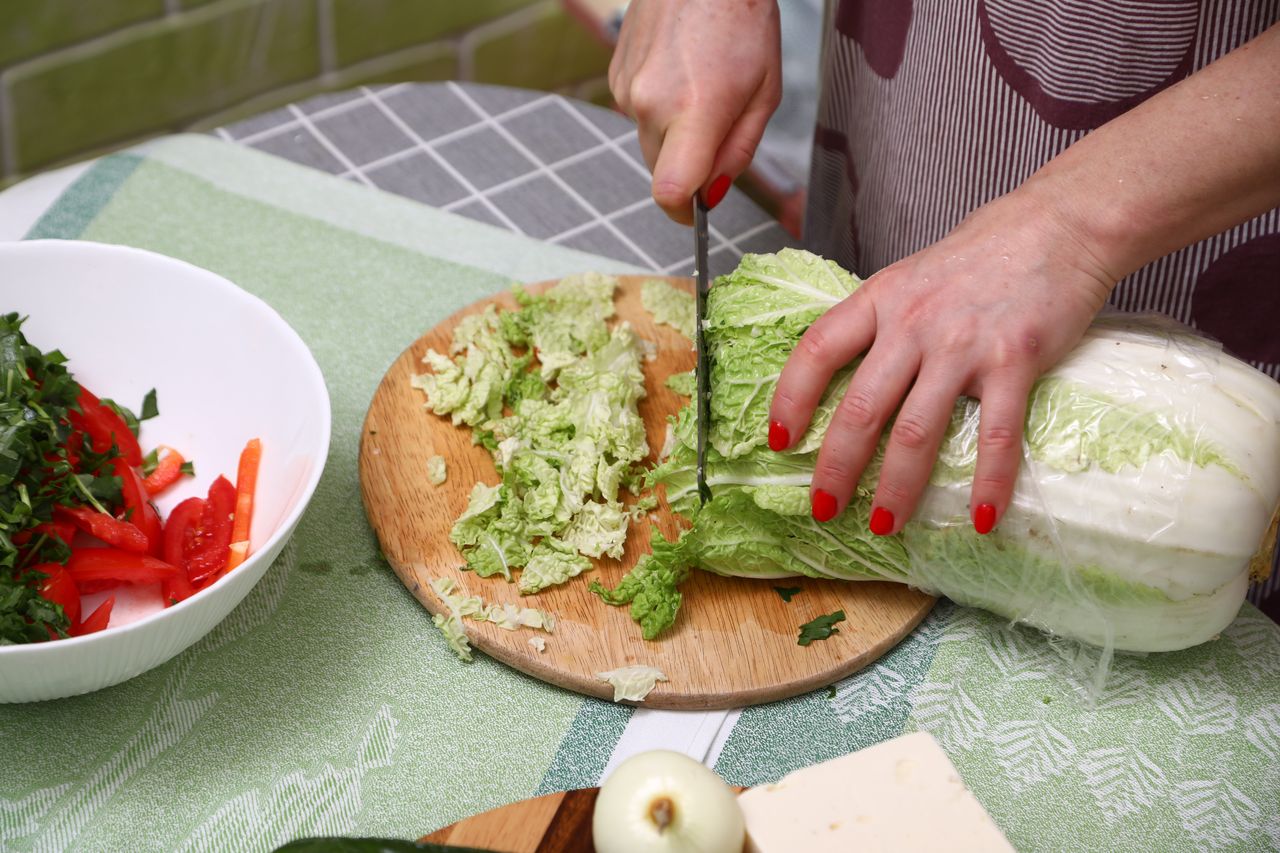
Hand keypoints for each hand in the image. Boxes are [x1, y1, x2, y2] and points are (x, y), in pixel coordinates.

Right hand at [609, 0, 781, 223]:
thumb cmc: (741, 19)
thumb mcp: (764, 93)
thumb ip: (738, 152)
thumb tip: (713, 195)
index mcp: (694, 111)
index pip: (671, 192)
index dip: (684, 213)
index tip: (697, 212)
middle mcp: (650, 104)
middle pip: (663, 171)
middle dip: (689, 167)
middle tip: (720, 126)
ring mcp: (627, 90)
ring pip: (651, 143)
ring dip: (675, 134)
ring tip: (701, 87)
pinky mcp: (616, 78)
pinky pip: (638, 115)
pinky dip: (660, 108)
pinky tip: (680, 73)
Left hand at [768, 186, 1117, 534]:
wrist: (1059, 224)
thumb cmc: (982, 255)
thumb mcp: (911, 276)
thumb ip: (880, 321)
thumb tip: (846, 374)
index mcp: (880, 299)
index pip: (817, 351)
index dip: (790, 398)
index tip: (778, 440)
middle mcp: (913, 323)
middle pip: (861, 407)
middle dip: (836, 466)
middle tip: (823, 508)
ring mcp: (963, 344)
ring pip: (916, 431)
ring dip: (896, 488)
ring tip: (883, 525)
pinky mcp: (1014, 361)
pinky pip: (997, 436)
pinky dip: (989, 483)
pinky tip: (983, 520)